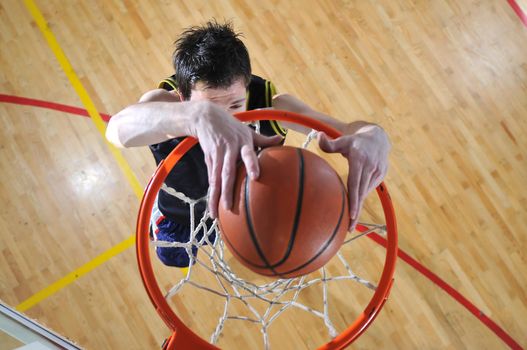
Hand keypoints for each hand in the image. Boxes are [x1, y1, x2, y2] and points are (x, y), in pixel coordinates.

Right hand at [190, 102, 282, 217]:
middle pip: (228, 172)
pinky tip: (212, 207)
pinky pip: (210, 179)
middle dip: (228, 190)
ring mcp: (217, 156)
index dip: (251, 164)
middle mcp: (229, 150)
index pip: (248, 154)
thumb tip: (281, 139)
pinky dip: (211, 193)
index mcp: (242, 143)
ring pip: (216, 179)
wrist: (206, 118)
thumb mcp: (248, 131)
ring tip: (217, 213)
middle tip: (230, 207)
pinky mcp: (209, 159)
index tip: (255, 177)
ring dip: (216, 196)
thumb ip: (263, 139)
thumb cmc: (232, 127)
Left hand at [317, 124, 389, 229]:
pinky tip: (356, 204)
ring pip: (365, 192)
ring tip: (351, 221)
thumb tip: (317, 135)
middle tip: (349, 227)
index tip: (352, 214)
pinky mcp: (382, 174)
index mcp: (359, 159)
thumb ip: (329, 143)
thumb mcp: (342, 139)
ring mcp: (377, 171)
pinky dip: (362, 196)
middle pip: (362, 193)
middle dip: (356, 211)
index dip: (354, 199)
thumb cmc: (354, 141)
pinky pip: (369, 188)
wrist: (377, 137)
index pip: (355, 183)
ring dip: (358, 205)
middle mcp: (370, 166)